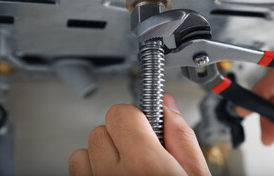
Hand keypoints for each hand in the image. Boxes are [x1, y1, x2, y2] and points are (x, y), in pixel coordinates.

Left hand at [69, 94, 210, 175]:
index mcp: (145, 164)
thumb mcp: (196, 174)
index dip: (137, 116)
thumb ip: (181, 137)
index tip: (144, 123)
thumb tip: (166, 104)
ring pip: (87, 147)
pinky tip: (112, 173)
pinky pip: (77, 166)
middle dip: (123, 132)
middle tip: (140, 149)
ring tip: (126, 165)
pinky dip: (91, 165)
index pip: (122, 113)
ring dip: (106, 150)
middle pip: (103, 127)